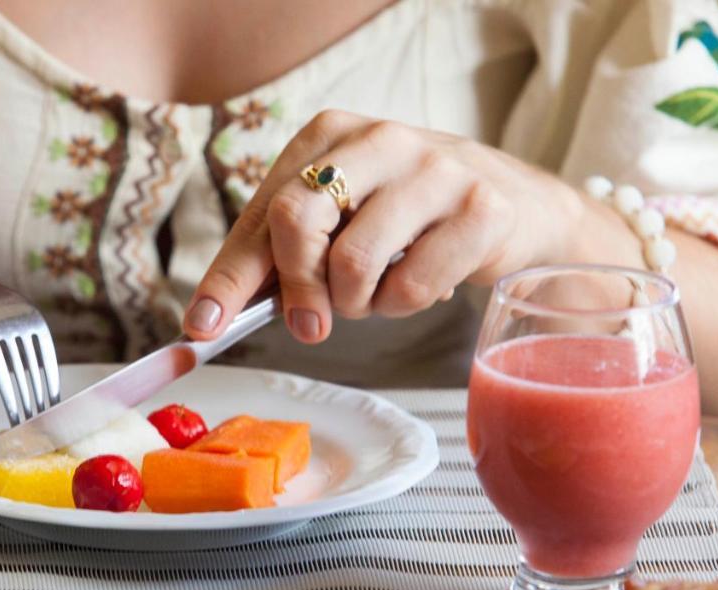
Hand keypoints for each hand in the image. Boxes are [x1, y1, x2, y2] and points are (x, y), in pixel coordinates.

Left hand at [183, 110, 584, 342]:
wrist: (515, 208)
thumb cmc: (409, 218)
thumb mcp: (339, 219)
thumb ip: (282, 255)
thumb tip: (215, 313)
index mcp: (328, 134)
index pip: (263, 212)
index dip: (229, 276)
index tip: (202, 325)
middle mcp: (377, 139)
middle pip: (298, 223)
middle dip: (297, 291)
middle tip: (310, 327)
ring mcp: (433, 169)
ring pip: (354, 263)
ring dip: (357, 302)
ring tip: (377, 292)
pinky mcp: (480, 207)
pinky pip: (411, 286)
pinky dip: (402, 305)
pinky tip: (418, 285)